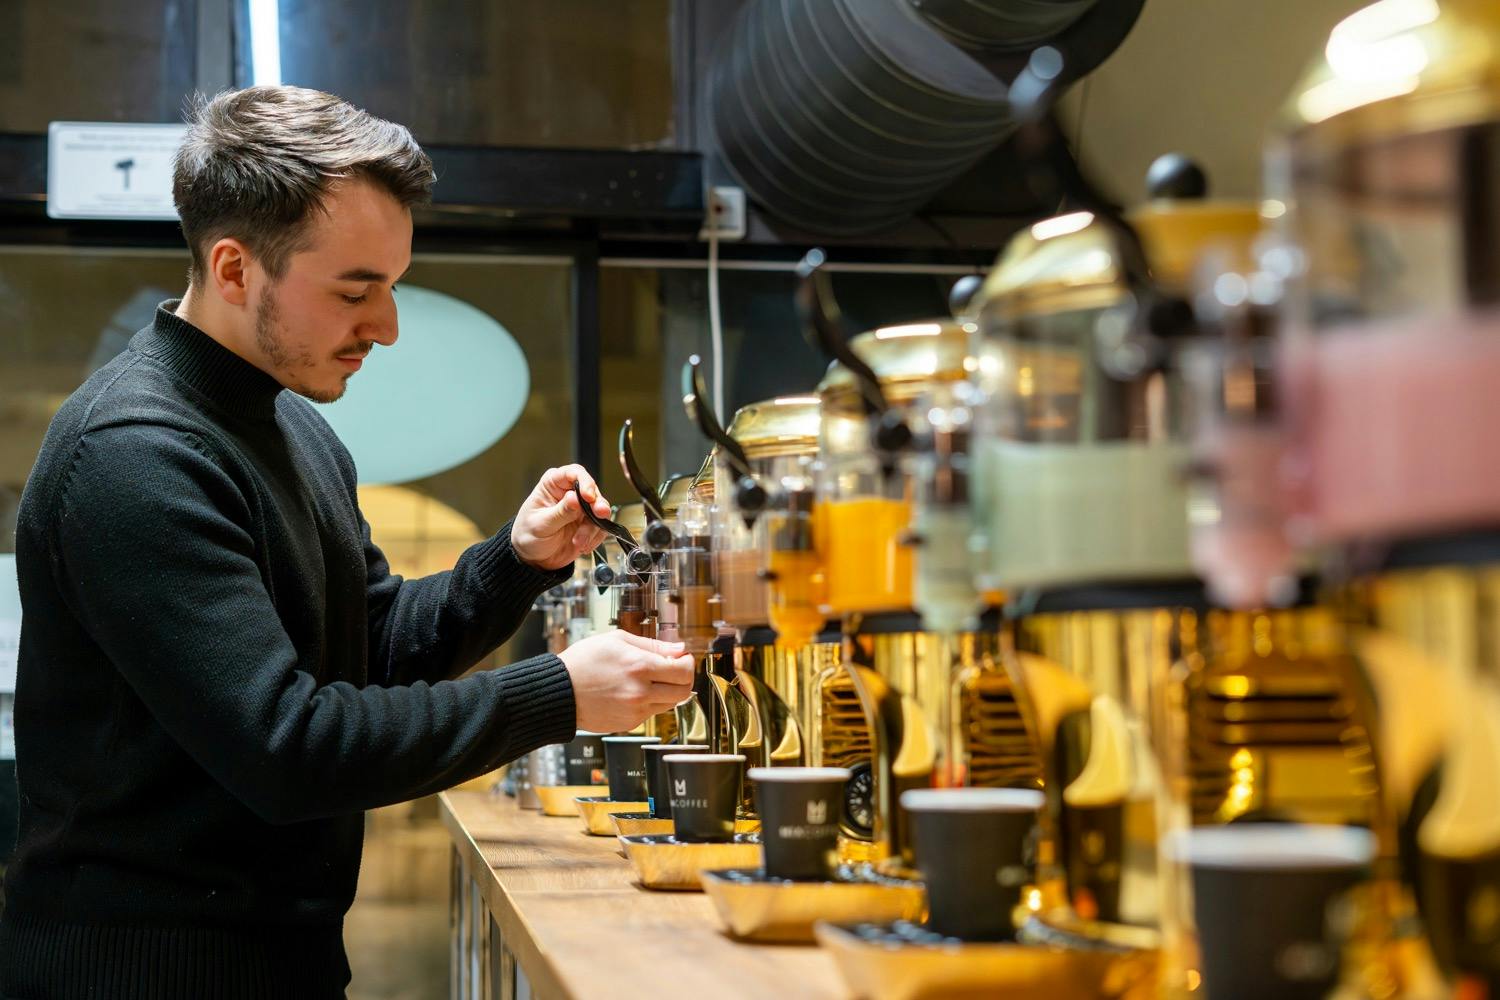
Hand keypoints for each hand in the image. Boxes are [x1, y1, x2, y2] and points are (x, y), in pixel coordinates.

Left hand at [512, 464, 612, 569]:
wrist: (533, 559)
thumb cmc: (528, 535)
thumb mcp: (541, 524)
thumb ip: (560, 512)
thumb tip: (575, 498)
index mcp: (553, 485)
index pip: (574, 473)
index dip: (584, 482)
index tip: (588, 496)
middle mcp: (570, 494)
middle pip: (592, 491)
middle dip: (597, 505)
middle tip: (599, 514)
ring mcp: (581, 510)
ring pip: (600, 511)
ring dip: (593, 527)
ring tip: (579, 541)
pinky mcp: (588, 525)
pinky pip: (601, 528)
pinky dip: (595, 538)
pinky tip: (583, 546)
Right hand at [559, 630, 696, 733]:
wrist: (559, 692)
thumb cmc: (583, 662)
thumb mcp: (616, 640)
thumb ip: (652, 644)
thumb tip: (677, 648)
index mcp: (639, 667)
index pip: (683, 670)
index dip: (687, 662)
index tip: (682, 658)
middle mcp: (640, 692)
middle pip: (684, 691)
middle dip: (685, 678)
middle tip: (675, 670)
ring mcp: (636, 710)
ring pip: (670, 703)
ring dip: (668, 691)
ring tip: (651, 679)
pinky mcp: (629, 723)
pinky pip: (652, 712)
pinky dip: (650, 701)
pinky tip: (635, 691)